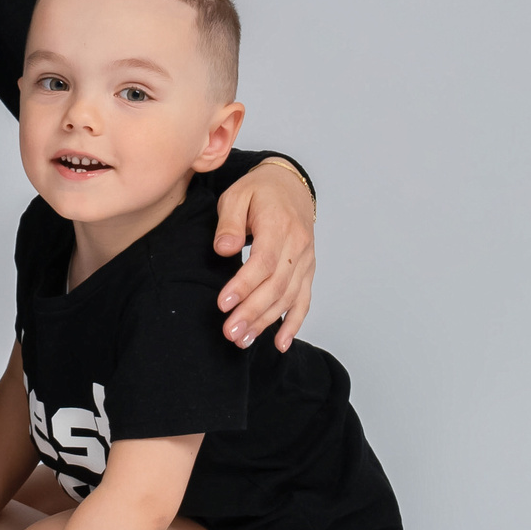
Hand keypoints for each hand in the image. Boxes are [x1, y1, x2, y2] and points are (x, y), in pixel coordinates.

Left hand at [213, 158, 314, 352]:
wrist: (290, 186)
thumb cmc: (259, 191)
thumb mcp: (236, 195)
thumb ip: (229, 222)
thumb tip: (224, 249)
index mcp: (279, 225)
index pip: (263, 262)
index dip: (244, 285)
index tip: (223, 304)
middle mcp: (297, 246)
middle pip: (277, 285)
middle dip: (252, 312)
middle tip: (230, 331)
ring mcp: (306, 260)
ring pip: (289, 297)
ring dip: (267, 322)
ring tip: (243, 340)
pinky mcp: (307, 270)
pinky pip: (304, 300)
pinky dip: (294, 324)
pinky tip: (280, 343)